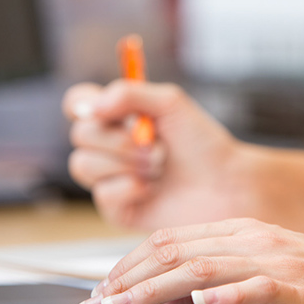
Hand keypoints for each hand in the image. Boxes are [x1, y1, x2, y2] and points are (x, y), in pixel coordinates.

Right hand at [62, 80, 254, 229]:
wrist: (226, 184)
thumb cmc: (202, 144)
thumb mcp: (170, 103)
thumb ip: (128, 93)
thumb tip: (91, 107)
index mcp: (118, 118)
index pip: (77, 103)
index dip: (81, 104)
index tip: (103, 109)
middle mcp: (109, 148)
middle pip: (80, 135)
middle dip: (118, 139)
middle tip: (154, 144)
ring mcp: (110, 179)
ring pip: (83, 165)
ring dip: (126, 163)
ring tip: (158, 168)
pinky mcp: (117, 210)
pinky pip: (102, 194)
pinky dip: (129, 188)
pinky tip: (153, 189)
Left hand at [74, 218, 303, 303]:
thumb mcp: (268, 271)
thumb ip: (223, 275)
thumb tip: (175, 298)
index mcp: (241, 230)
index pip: (169, 239)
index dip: (128, 263)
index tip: (102, 289)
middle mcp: (252, 237)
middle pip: (174, 250)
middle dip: (126, 278)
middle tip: (95, 303)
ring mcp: (276, 258)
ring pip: (200, 268)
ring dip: (154, 290)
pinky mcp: (301, 285)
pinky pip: (257, 286)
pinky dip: (225, 294)